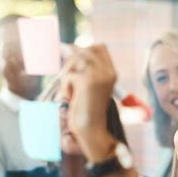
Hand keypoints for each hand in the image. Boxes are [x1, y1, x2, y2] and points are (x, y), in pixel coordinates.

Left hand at [60, 44, 117, 161]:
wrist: (91, 130)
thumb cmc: (87, 110)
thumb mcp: (87, 86)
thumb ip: (82, 68)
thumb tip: (66, 47)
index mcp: (111, 73)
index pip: (99, 47)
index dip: (84, 51)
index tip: (75, 65)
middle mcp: (107, 72)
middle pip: (84, 50)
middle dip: (72, 62)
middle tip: (70, 81)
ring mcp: (98, 76)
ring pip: (75, 60)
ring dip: (68, 75)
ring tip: (72, 92)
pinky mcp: (87, 81)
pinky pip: (69, 75)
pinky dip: (66, 87)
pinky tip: (72, 99)